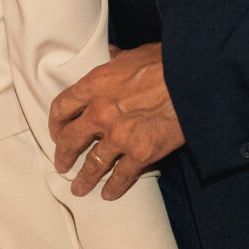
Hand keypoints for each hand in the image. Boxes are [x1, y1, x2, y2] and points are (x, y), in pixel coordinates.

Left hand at [48, 43, 183, 199]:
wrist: (193, 80)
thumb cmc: (165, 62)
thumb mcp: (132, 54)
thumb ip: (116, 59)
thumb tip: (111, 54)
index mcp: (93, 86)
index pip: (62, 108)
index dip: (55, 123)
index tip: (56, 132)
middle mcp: (100, 113)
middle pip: (71, 139)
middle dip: (63, 154)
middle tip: (61, 164)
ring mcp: (119, 136)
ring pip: (93, 163)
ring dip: (84, 178)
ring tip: (78, 189)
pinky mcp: (141, 153)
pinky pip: (122, 176)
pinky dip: (114, 187)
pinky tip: (108, 194)